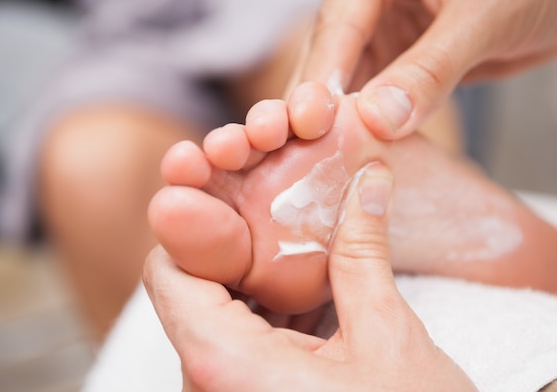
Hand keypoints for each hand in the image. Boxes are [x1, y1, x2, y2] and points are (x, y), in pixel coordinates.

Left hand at [143, 164, 476, 391]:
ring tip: (308, 259)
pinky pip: (236, 349)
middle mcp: (207, 387)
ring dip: (259, 286)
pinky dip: (267, 320)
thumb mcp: (388, 338)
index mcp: (224, 365)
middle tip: (291, 221)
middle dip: (242, 253)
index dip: (199, 227)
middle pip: (193, 293)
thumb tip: (367, 184)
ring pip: (217, 321)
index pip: (167, 273)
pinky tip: (312, 305)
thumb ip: (363, 253)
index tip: (246, 204)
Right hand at [299, 0, 556, 138]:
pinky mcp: (403, 66)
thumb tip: (382, 118)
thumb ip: (433, 66)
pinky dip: (369, 131)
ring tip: (318, 166)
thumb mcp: (488, 12)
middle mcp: (373, 1)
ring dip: (337, 126)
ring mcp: (386, 35)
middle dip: (315, 108)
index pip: (339, 24)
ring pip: (348, 86)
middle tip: (300, 155)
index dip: (319, 77)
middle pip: (330, 59)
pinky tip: (358, 157)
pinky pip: (378, 102)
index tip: (308, 123)